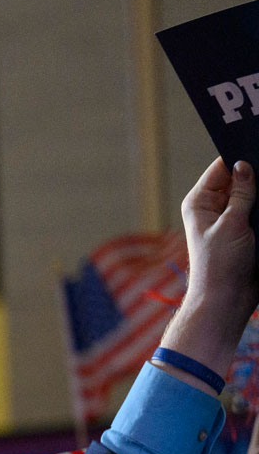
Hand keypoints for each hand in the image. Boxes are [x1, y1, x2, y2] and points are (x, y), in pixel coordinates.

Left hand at [163, 159, 258, 376]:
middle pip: (241, 177)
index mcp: (200, 201)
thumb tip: (245, 164)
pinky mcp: (247, 229)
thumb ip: (242, 193)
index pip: (222, 166)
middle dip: (258, 172)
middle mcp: (214, 206)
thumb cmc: (220, 265)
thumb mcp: (232, 224)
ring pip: (254, 192)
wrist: (228, 299)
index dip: (240, 154)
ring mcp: (232, 217)